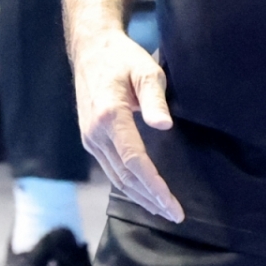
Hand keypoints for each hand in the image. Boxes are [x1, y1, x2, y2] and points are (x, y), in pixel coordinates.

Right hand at [71, 28, 183, 221]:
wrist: (91, 50)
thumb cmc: (123, 57)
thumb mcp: (145, 69)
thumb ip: (154, 98)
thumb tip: (165, 126)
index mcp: (110, 116)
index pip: (134, 161)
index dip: (154, 186)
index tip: (172, 205)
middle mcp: (96, 132)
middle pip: (125, 176)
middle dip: (151, 199)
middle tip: (176, 215)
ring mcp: (90, 138)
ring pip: (116, 177)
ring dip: (140, 196)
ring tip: (163, 210)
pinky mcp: (90, 138)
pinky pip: (110, 168)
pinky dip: (128, 184)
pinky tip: (143, 191)